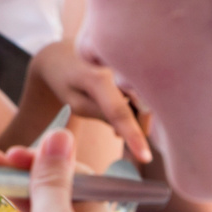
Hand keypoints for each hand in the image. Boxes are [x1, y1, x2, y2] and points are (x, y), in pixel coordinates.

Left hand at [25, 41, 151, 164]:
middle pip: (143, 107)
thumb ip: (98, 114)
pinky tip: (121, 108)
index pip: (120, 112)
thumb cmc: (65, 81)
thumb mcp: (74, 102)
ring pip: (148, 101)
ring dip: (137, 116)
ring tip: (112, 120)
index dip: (133, 135)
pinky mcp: (137, 67)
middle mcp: (120, 67)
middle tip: (114, 133)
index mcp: (99, 78)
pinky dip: (138, 106)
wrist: (63, 53)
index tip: (145, 158)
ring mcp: (131, 65)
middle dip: (137, 126)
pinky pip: (147, 93)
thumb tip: (125, 128)